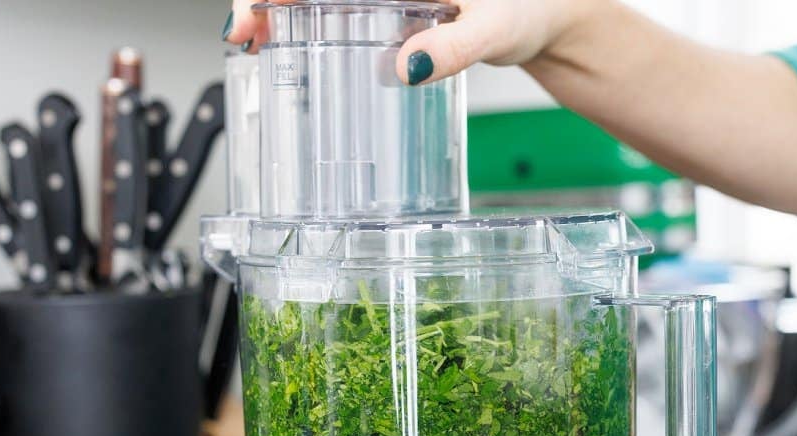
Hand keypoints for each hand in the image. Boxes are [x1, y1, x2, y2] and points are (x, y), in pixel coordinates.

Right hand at [222, 0, 602, 84]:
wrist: (552, 13)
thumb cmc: (532, 5)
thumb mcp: (496, 26)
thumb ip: (455, 46)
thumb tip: (406, 68)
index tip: (255, 14)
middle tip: (244, 38)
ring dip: (280, 10)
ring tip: (256, 43)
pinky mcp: (391, 3)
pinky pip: (337, 5)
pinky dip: (306, 19)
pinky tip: (290, 41)